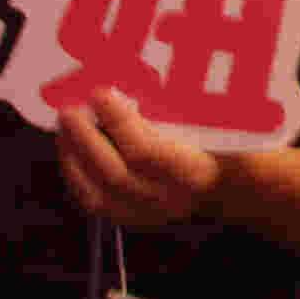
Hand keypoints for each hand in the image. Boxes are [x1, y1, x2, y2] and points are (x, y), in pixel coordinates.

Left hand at [57, 88, 225, 230]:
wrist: (235, 183)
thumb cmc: (227, 140)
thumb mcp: (214, 120)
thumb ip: (181, 106)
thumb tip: (134, 79)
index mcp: (196, 173)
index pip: (146, 153)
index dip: (117, 122)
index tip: (99, 93)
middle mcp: (171, 200)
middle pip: (115, 176)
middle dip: (84, 140)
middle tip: (69, 109)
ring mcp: (150, 215)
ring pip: (98, 196)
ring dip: (73, 158)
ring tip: (64, 127)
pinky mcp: (134, 219)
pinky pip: (95, 204)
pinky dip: (76, 176)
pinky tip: (71, 152)